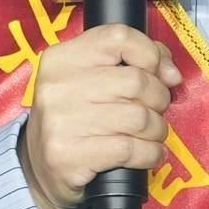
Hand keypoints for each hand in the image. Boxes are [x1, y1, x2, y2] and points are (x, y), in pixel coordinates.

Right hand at [18, 21, 180, 208]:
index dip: (151, 54)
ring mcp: (61, 122)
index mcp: (62, 59)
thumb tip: (171, 73)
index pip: (118, 37)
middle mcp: (57, 87)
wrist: (37, 171)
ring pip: (139, 117)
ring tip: (152, 136)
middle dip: (159, 99)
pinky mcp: (70, 156)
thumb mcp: (90, 83)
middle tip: (155, 111)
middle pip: (136, 80)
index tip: (162, 74)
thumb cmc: (73, 122)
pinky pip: (130, 149)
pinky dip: (150, 154)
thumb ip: (131, 64)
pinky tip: (149, 155)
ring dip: (157, 130)